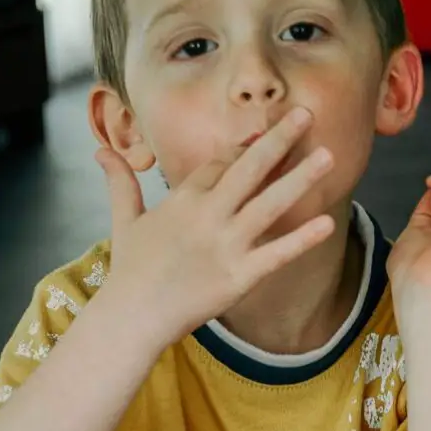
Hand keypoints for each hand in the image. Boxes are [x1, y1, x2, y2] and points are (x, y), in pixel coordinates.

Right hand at [95, 107, 334, 345]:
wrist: (132, 316)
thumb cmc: (130, 270)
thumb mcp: (124, 220)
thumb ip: (121, 183)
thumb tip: (101, 153)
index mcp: (184, 199)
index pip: (221, 163)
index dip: (245, 148)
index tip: (268, 134)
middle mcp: (208, 215)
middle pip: (249, 169)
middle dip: (279, 140)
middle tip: (306, 114)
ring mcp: (226, 245)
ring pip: (270, 204)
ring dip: (300, 178)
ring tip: (329, 156)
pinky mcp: (239, 277)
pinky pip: (277, 254)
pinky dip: (302, 239)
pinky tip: (326, 223)